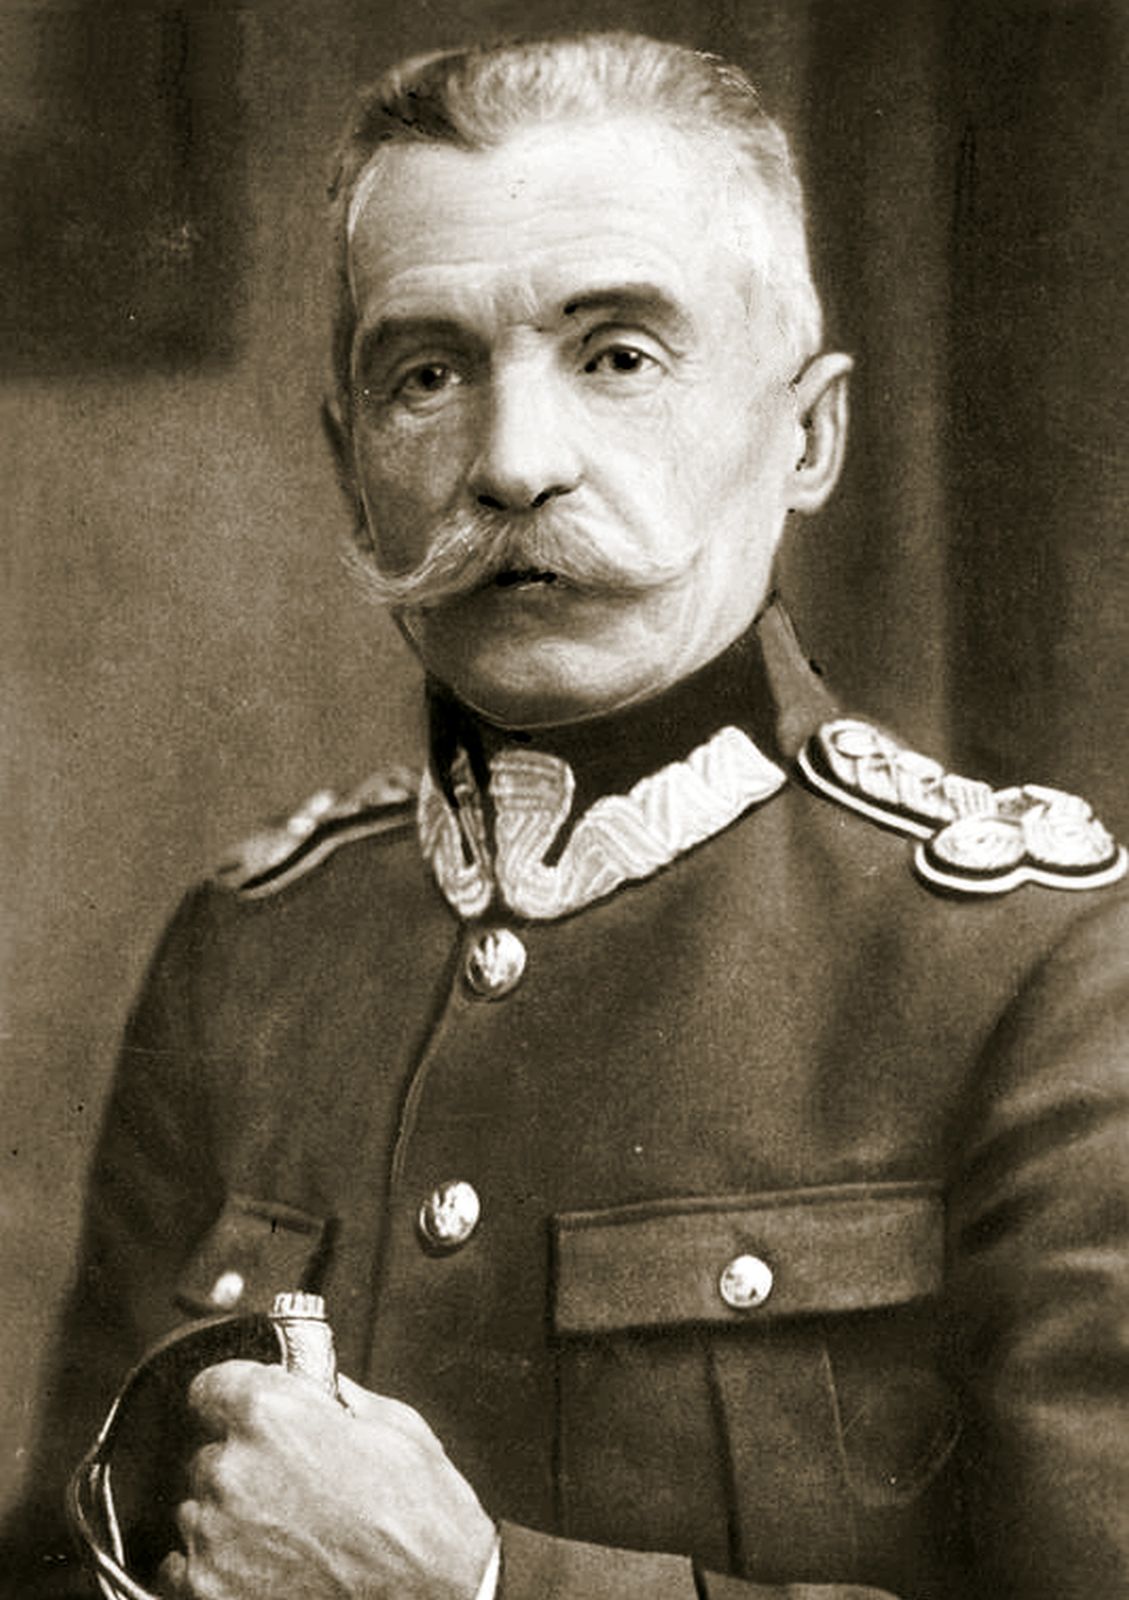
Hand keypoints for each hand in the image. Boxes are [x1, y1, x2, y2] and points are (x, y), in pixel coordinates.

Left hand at [157, 1362, 496, 1599]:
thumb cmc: (423, 1522)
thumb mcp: (397, 1430)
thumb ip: (342, 1400)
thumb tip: (321, 1391)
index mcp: (272, 1416)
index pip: (211, 1386)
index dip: (234, 1398)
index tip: (244, 1411)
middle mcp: (232, 1473)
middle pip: (207, 1457)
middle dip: (242, 1466)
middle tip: (291, 1489)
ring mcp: (215, 1542)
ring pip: (197, 1515)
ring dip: (229, 1520)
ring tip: (288, 1538)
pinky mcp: (209, 1596)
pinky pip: (185, 1571)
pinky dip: (217, 1571)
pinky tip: (268, 1572)